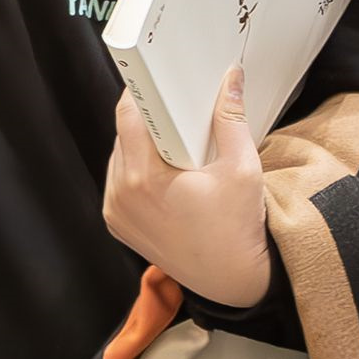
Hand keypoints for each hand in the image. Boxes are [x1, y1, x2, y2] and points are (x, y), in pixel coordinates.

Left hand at [103, 69, 270, 309]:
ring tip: (169, 138)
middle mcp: (121, 195)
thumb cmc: (239, 226)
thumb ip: (231, 118)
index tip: (154, 80)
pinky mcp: (117, 225)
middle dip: (146, 118)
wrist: (232, 279)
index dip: (140, 93)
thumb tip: (231, 78)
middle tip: (171, 106)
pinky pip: (119, 183)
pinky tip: (161, 167)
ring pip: (119, 158)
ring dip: (139, 145)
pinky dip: (135, 171)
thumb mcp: (242, 168)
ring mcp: (116, 213)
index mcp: (144, 178)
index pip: (129, 116)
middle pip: (123, 136)